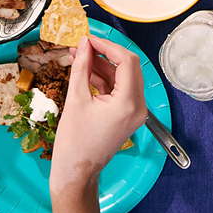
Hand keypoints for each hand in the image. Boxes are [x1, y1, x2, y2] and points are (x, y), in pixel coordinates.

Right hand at [49, 35, 145, 195]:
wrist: (76, 173)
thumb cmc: (75, 145)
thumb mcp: (75, 99)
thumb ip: (81, 67)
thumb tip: (84, 45)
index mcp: (128, 104)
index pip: (127, 62)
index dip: (107, 46)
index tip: (90, 39)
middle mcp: (137, 108)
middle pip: (128, 67)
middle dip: (105, 54)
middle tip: (84, 45)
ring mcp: (134, 112)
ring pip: (122, 78)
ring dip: (102, 65)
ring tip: (78, 56)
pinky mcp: (126, 115)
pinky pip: (118, 90)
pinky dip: (103, 79)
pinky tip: (84, 70)